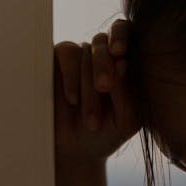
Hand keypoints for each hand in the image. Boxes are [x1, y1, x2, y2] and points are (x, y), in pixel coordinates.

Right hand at [53, 19, 140, 165]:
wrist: (74, 151)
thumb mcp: (126, 120)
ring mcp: (79, 58)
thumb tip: (122, 62)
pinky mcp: (56, 62)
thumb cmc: (106, 134)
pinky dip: (70, 78)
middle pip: (104, 42)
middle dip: (104, 65)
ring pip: (84, 51)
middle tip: (103, 88)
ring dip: (87, 84)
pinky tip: (73, 100)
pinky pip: (65, 55)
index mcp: (125, 66)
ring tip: (91, 118)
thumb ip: (128, 93)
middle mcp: (102, 57)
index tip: (119, 53)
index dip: (122, 36)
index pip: (127, 34)